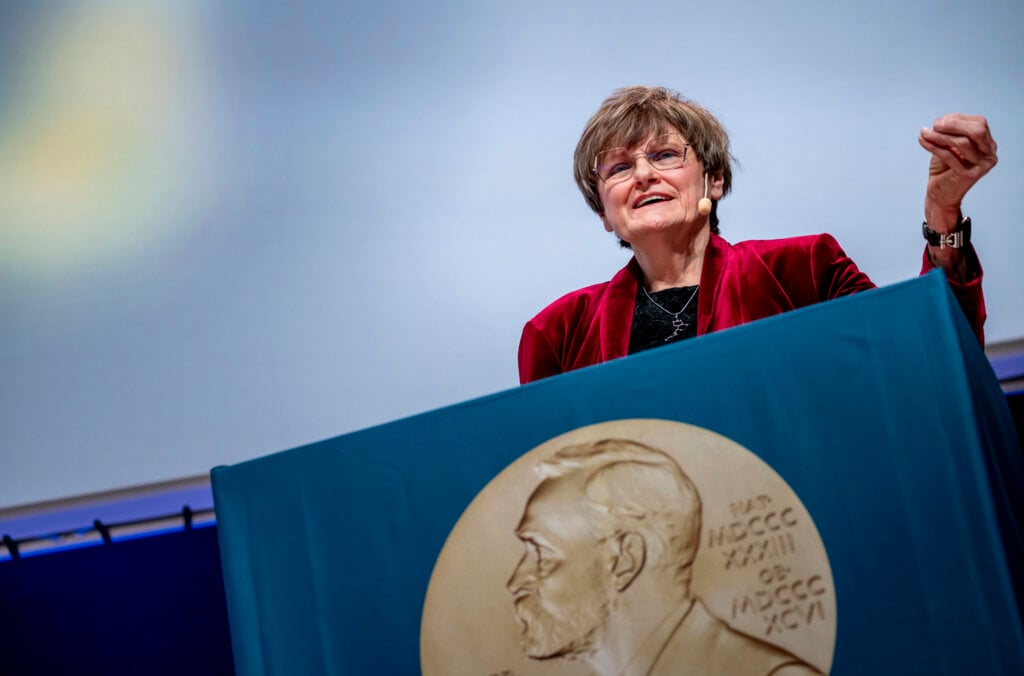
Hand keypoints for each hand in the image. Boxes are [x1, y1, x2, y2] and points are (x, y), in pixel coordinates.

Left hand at [918, 114, 996, 231]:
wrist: (939, 195)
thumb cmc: (944, 169)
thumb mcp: (948, 146)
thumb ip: (950, 132)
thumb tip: (941, 121)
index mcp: (988, 144)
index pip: (979, 123)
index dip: (958, 119)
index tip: (939, 122)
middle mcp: (989, 154)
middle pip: (977, 130)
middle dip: (954, 124)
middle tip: (934, 124)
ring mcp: (981, 166)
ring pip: (962, 142)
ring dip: (940, 136)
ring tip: (924, 133)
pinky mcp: (969, 175)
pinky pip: (950, 156)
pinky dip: (934, 146)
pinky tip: (923, 141)